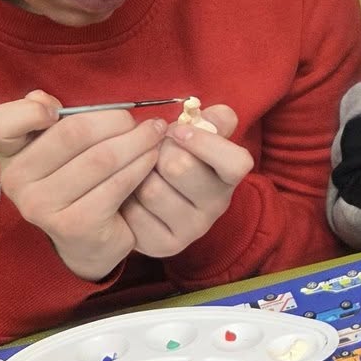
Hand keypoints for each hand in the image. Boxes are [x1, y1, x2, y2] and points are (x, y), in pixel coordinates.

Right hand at [0, 91, 165, 280]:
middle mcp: (15, 181)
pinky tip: (151, 158)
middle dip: (116, 121)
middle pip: (72, 133)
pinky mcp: (74, 226)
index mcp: (8, 154)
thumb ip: (48, 117)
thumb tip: (44, 101)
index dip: (28, 111)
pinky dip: (140, 166)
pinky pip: (116, 184)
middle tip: (142, 120)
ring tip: (154, 134)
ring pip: (101, 158)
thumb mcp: (58, 146)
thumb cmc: (78, 178)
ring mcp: (42, 206)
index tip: (58, 110)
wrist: (88, 239)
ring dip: (137, 142)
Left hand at [121, 103, 254, 257]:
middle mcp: (216, 206)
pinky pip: (133, 213)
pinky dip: (125, 199)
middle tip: (153, 152)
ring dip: (136, 174)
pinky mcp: (163, 246)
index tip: (178, 131)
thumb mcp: (198, 136)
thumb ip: (210, 120)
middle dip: (158, 151)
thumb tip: (214, 114)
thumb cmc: (177, 158)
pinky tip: (131, 196)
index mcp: (228, 176)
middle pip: (180, 167)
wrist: (155, 201)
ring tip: (140, 173)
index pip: (236, 162)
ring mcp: (191, 230)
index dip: (204, 142)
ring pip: (151, 189)